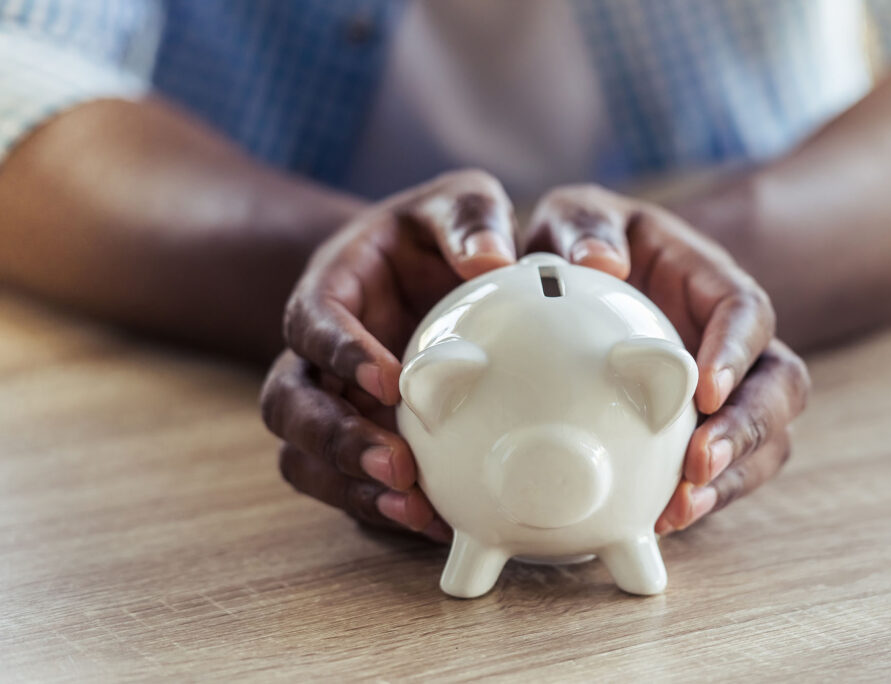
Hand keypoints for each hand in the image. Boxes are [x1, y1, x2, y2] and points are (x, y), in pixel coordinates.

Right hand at [260, 170, 516, 541]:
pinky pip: (346, 485)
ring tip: (415, 508)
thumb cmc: (438, 234)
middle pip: (289, 403)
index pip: (310, 321)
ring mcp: (332, 403)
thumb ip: (469, 216)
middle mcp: (317, 355)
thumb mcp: (456, 202)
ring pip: (304, 456)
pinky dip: (380, 509)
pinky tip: (435, 523)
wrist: (428, 272)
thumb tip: (492, 260)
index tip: (388, 380)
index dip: (339, 352)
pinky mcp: (356, 439)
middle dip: (336, 439)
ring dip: (350, 487)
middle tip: (398, 464)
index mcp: (332, 290)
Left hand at [524, 185, 810, 533]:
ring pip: (765, 439)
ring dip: (730, 478)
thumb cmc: (584, 242)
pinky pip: (723, 471)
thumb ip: (585, 226)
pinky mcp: (701, 431)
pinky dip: (701, 498)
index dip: (736, 351)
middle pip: (779, 387)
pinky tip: (662, 519)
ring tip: (681, 507)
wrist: (581, 278)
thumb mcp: (579, 216)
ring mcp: (726, 392)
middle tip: (699, 463)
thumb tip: (600, 262)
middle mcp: (732, 343)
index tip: (704, 388)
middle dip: (747, 430)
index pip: (748, 312)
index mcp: (711, 284)